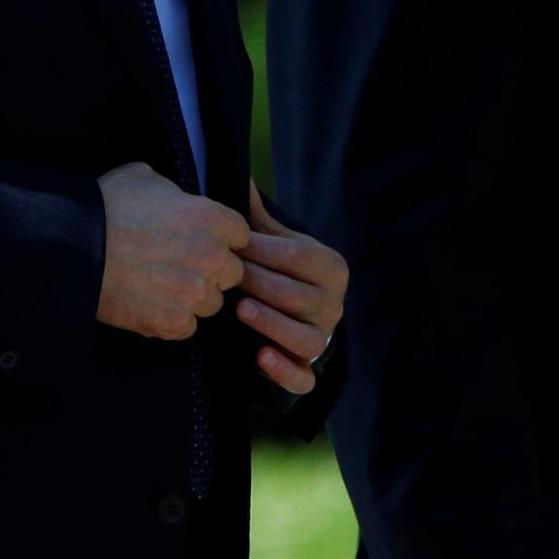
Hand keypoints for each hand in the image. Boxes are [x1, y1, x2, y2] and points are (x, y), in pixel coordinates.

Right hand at [94, 163, 247, 340]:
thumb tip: (183, 202)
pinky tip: (149, 302)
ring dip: (193, 297)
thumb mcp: (146, 178)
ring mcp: (194, 293)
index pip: (240, 236)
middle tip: (178, 266)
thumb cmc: (107, 206)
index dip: (220, 239)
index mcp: (212, 218)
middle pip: (232, 272)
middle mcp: (212, 257)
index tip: (199, 241)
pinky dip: (171, 319)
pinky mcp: (174, 323)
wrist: (72, 247)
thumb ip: (178, 193)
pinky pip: (188, 326)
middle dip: (210, 270)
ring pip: (211, 302)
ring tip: (160, 286)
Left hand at [234, 182, 346, 394]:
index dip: (263, 251)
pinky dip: (283, 370)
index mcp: (331, 268)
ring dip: (273, 325)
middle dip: (260, 285)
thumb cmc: (280, 272)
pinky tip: (259, 356)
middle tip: (224, 277)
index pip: (298, 258)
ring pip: (305, 338)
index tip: (229, 245)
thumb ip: (259, 220)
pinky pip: (303, 379)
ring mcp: (324, 340)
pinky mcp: (309, 371)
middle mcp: (334, 305)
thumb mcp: (277, 244)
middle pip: (299, 297)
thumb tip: (241, 179)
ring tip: (240, 310)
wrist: (293, 314)